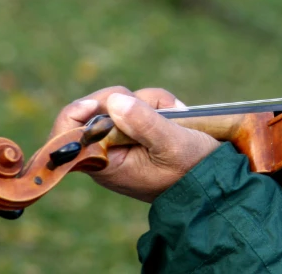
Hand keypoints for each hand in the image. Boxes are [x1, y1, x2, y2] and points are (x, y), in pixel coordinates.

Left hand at [49, 86, 220, 202]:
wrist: (214, 181)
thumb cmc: (193, 169)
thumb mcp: (172, 145)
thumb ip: (144, 123)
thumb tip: (114, 100)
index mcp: (104, 163)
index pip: (67, 134)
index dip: (79, 111)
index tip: (104, 102)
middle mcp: (107, 150)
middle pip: (98, 108)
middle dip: (132, 101)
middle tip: (161, 110)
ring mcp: (122, 140)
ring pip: (123, 102)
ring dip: (153, 102)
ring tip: (177, 117)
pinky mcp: (137, 132)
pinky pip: (138, 106)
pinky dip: (158, 105)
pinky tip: (177, 116)